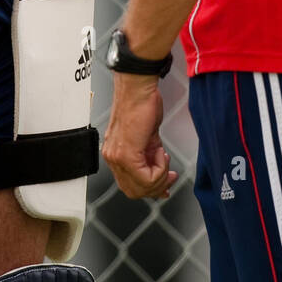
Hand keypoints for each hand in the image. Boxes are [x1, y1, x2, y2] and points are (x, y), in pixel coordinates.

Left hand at [102, 73, 177, 198]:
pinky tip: (161, 152)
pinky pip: (147, 177)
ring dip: (160, 177)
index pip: (130, 186)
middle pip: (134, 191)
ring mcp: (117, 158)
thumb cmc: (141, 105)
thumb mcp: (147, 139)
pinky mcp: (126, 155)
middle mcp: (112, 158)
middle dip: (157, 187)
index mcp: (115, 155)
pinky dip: (160, 169)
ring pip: (141, 188)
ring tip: (164, 159)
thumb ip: (150, 159)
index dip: (151, 189)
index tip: (165, 183)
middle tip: (169, 176)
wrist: (137, 89)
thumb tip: (160, 176)